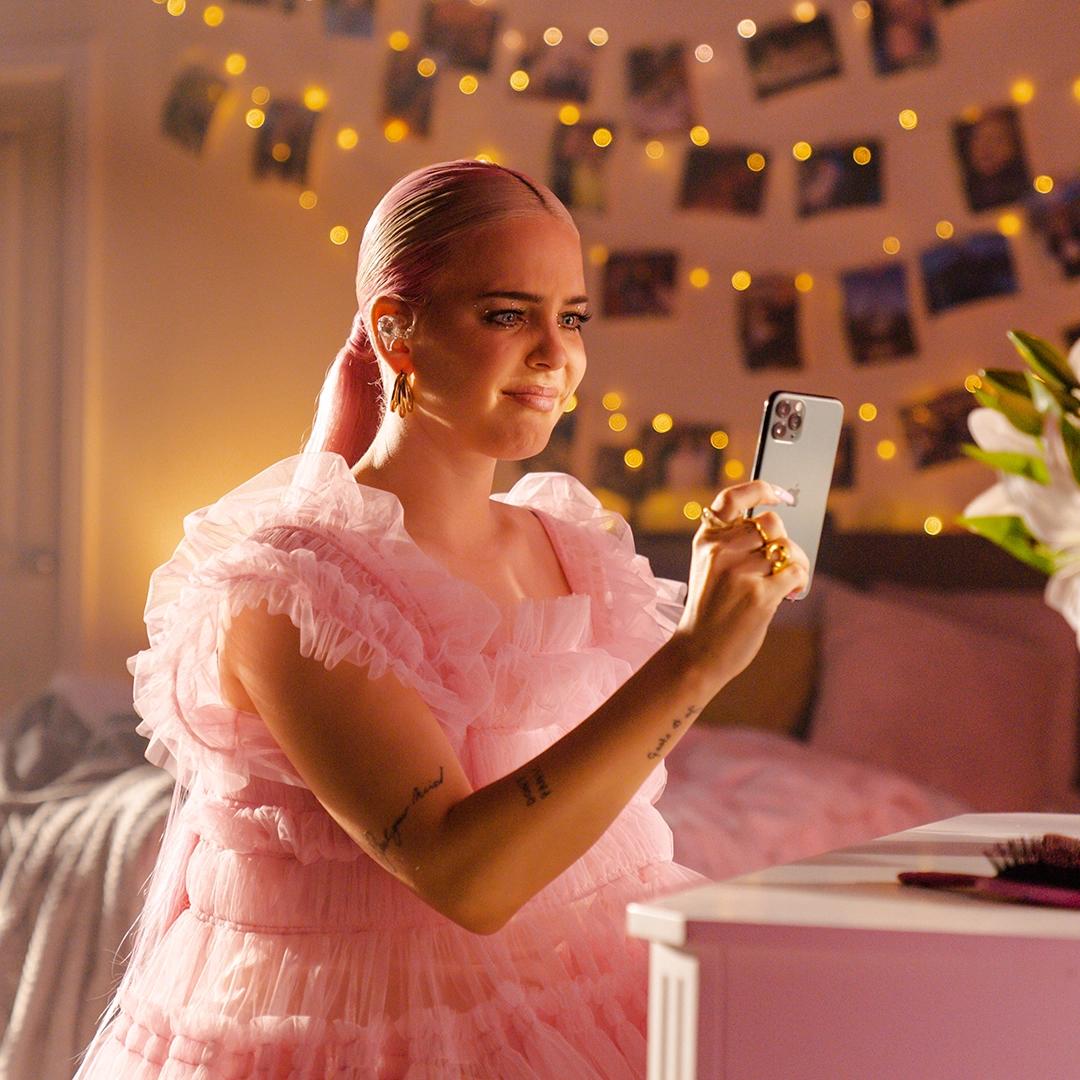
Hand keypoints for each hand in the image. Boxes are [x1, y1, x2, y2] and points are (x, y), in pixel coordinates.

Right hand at [673, 480, 809, 688]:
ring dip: (798, 562)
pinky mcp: (760, 594)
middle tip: (786, 561)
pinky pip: (795, 572)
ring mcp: (739, 572)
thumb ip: (731, 545)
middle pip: (770, 524)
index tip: (780, 495)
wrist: (697, 654)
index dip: (760, 489)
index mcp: (706, 541)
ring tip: (791, 580)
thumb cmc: (708, 612)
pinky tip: (792, 593)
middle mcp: (720, 551)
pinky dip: (800, 580)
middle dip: (785, 542)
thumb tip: (776, 533)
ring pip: (787, 548)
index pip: (732, 499)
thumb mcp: (707, 569)